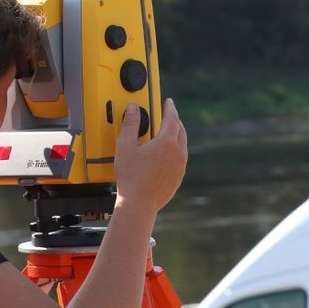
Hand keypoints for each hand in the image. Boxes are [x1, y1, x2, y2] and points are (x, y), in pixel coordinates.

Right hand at [113, 99, 187, 215]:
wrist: (139, 205)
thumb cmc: (131, 178)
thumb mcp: (125, 146)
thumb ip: (129, 124)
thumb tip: (133, 108)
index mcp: (167, 143)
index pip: (172, 118)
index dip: (169, 108)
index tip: (168, 102)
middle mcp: (178, 154)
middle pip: (180, 130)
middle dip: (174, 120)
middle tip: (168, 115)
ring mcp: (180, 167)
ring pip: (182, 145)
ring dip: (176, 135)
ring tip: (167, 133)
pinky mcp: (178, 178)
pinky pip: (181, 158)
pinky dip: (176, 150)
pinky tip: (167, 153)